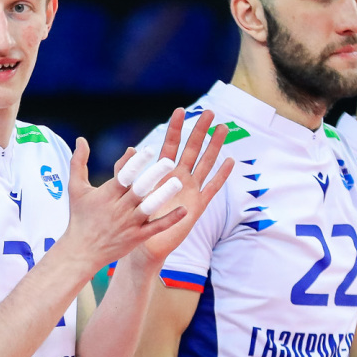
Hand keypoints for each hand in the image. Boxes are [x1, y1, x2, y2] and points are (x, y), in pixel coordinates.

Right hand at [55, 133, 203, 271]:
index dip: (135, 162)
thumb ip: (78, 162)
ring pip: (149, 207)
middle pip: (139, 189)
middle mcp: (119, 208)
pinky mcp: (137, 237)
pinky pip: (156, 227)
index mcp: (107, 194)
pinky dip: (170, 220)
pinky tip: (184, 210)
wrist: (81, 252)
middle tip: (169, 161)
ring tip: (178, 182)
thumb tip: (81, 139)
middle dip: (153, 175)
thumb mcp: (75, 188)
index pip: (123, 175)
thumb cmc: (79, 218)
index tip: (148, 150)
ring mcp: (129, 224)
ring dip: (163, 195)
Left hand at [119, 109, 235, 266]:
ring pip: (205, 164)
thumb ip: (126, 172)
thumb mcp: (127, 192)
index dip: (175, 128)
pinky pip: (212, 188)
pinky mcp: (198, 206)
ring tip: (223, 128)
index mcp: (161, 172)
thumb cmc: (135, 219)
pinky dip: (221, 175)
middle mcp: (178, 177)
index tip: (180, 110)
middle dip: (200, 131)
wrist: (145, 245)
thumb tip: (130, 149)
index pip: (170, 145)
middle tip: (209, 112)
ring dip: (214, 146)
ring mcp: (190, 190)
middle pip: (192, 149)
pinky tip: (230, 161)